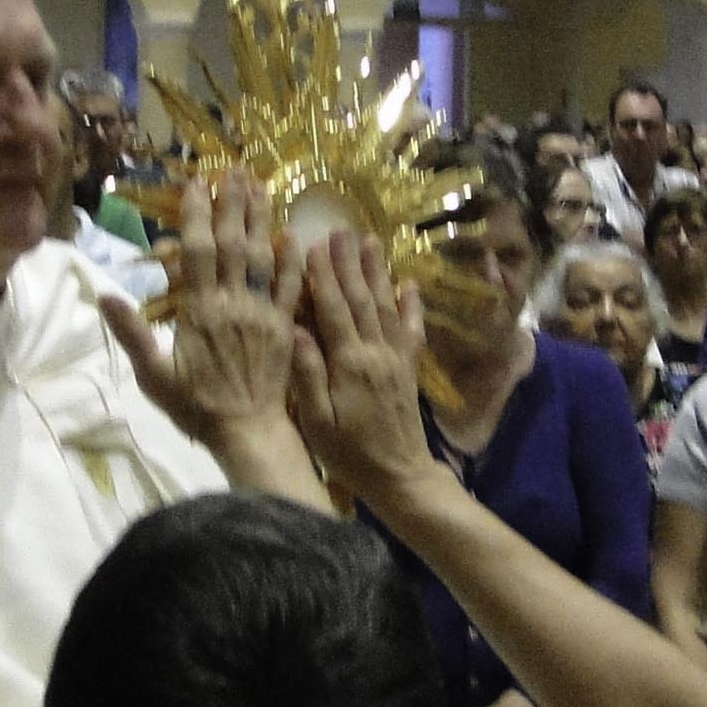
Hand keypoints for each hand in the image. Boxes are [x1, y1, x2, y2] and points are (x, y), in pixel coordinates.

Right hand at [99, 173, 296, 448]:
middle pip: (233, 244)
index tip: (198, 184)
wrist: (247, 432)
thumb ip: (133, 335)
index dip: (197, 215)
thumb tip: (105, 296)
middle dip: (232, 205)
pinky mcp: (287, 326)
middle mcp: (234, 304)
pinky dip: (293, 260)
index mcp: (200, 312)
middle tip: (234, 170)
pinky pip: (292, 287)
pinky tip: (293, 235)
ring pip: (264, 257)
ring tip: (260, 186)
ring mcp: (265, 313)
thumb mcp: (154, 377)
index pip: (198, 252)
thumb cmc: (195, 407)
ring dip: (261, 219)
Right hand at [288, 231, 441, 513]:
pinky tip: (408, 283)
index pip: (334, 310)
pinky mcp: (408, 369)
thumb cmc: (349, 455)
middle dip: (349, 263)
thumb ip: (308, 375)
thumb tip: (295, 330)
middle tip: (340, 230)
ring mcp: (396, 359)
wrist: (399, 477)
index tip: (314, 244)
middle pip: (362, 299)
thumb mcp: (318, 421)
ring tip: (370, 240)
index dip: (324, 276)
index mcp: (350, 364)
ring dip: (376, 272)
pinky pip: (410, 330)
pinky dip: (410, 304)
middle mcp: (376, 353)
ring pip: (385, 306)